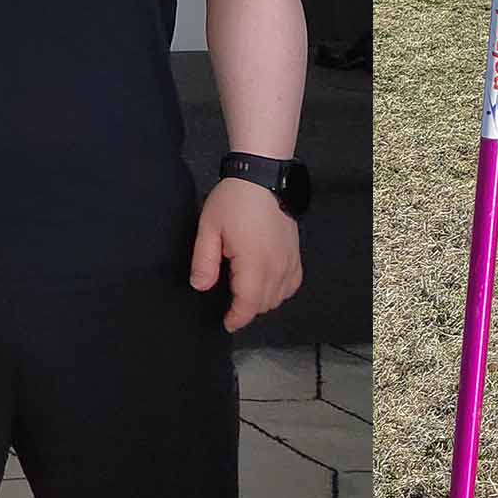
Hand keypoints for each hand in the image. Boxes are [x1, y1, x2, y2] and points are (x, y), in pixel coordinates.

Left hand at [189, 177, 302, 331]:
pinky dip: (281, 289)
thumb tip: (201, 286)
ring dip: (263, 300)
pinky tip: (268, 282)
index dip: (237, 318)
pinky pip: (293, 283)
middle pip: (265, 304)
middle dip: (247, 309)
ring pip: (280, 296)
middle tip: (230, 302)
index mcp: (254, 263)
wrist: (263, 175)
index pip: (249, 305)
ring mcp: (289, 259)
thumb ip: (204, 261)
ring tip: (245, 292)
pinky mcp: (296, 252)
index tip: (226, 322)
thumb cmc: (235, 199)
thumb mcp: (208, 228)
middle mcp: (276, 265)